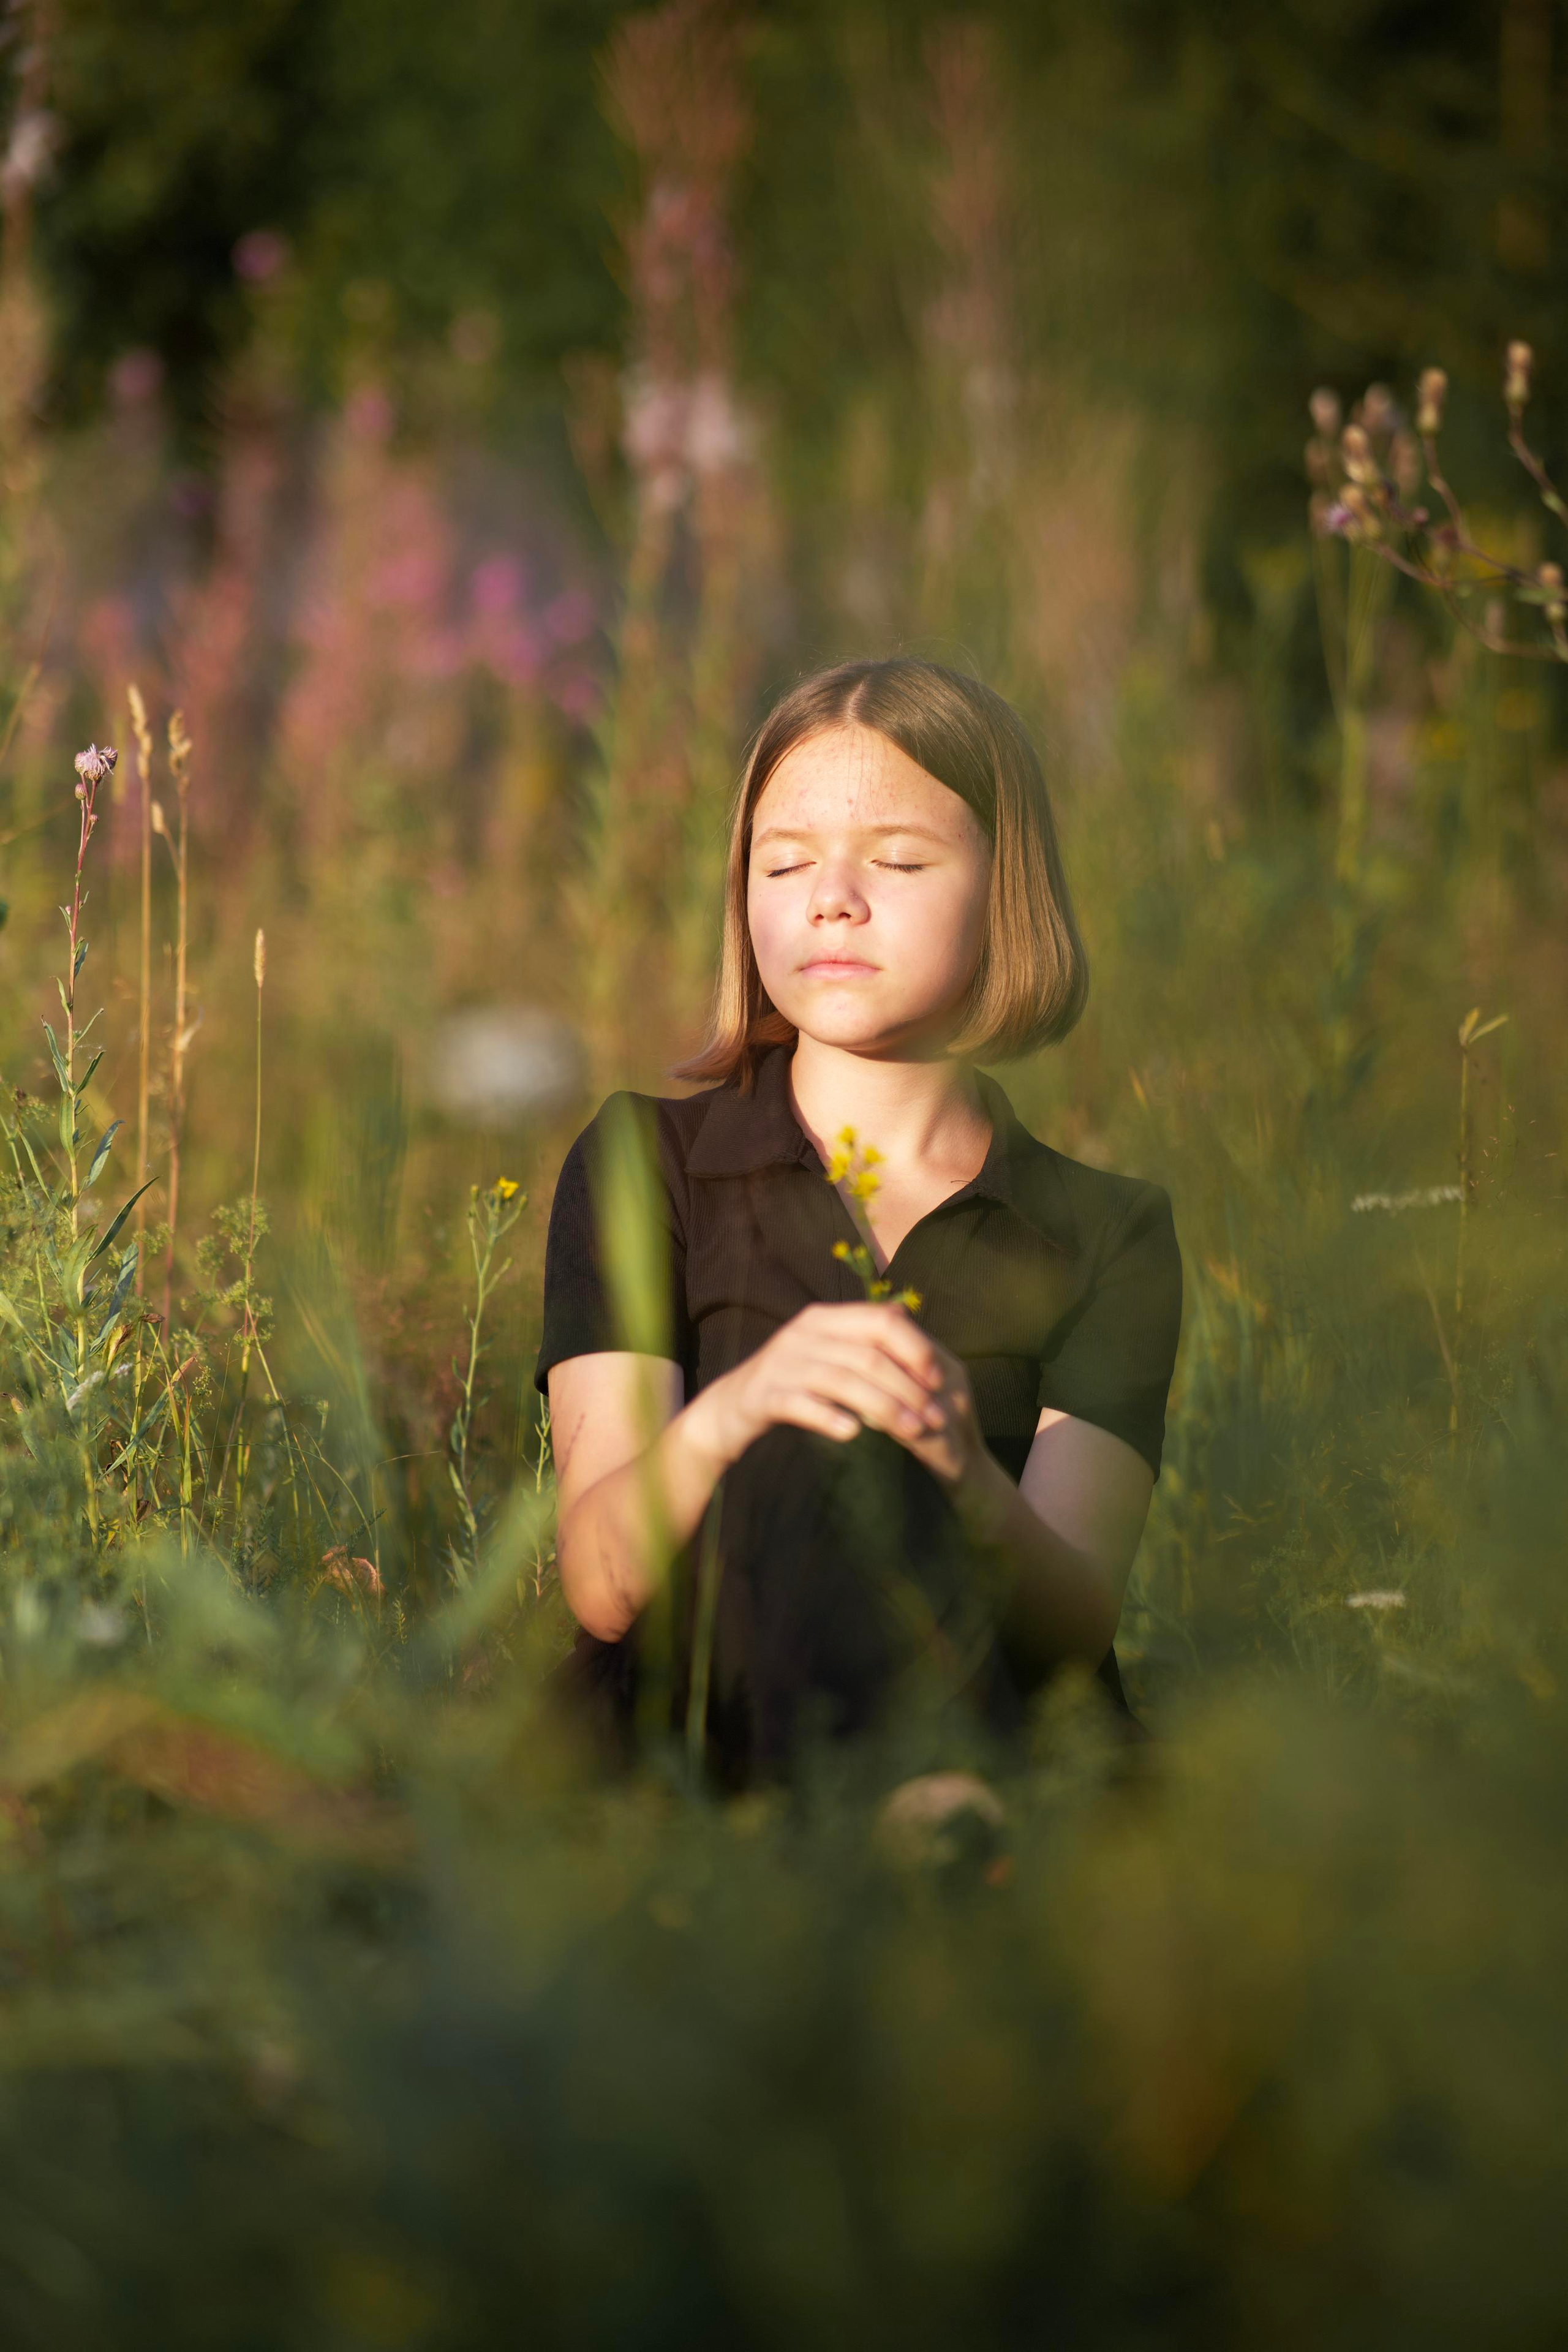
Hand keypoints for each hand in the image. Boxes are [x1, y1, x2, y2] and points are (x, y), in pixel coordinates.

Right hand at [690, 1299, 981, 1480]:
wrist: (731, 1406)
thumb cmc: (791, 1379)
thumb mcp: (824, 1348)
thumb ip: (859, 1334)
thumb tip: (903, 1314)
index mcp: (824, 1317)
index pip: (881, 1321)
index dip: (915, 1348)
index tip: (938, 1380)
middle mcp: (803, 1333)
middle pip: (867, 1355)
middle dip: (907, 1387)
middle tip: (935, 1418)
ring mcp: (781, 1363)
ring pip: (842, 1381)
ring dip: (883, 1407)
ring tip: (911, 1431)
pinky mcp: (764, 1395)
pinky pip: (802, 1404)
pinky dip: (830, 1417)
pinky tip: (854, 1434)